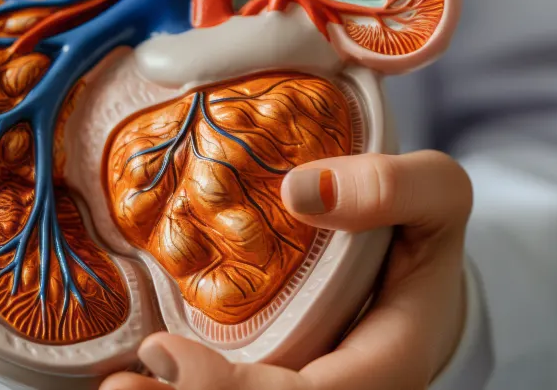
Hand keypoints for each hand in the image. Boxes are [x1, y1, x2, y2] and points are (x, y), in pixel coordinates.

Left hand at [102, 150, 472, 389]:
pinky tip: (131, 379)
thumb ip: (395, 186)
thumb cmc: (421, 236)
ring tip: (118, 388)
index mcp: (385, 367)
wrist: (417, 280)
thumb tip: (301, 189)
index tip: (163, 353)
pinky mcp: (269, 388)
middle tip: (119, 387)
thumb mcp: (438, 197)